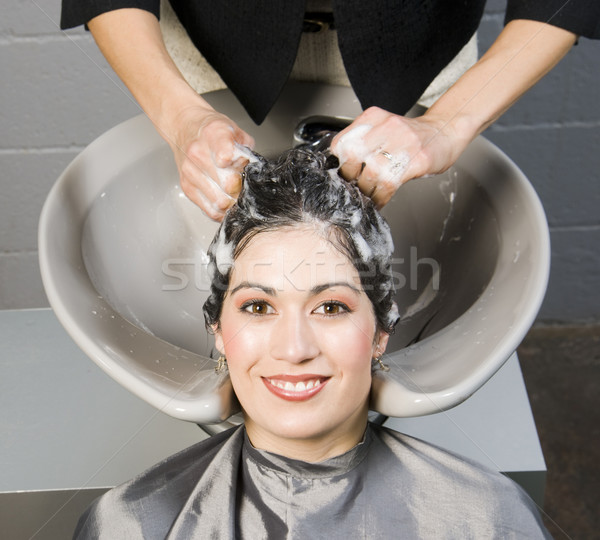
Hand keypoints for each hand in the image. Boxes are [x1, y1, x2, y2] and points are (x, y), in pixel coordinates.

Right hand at [168, 106, 254, 220]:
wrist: (185, 128)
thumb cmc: (211, 131)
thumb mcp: (235, 131)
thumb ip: (247, 151)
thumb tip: (255, 173)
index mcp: (214, 134)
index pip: (225, 156)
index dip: (239, 165)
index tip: (242, 166)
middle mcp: (198, 153)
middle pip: (228, 185)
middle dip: (241, 188)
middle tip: (243, 183)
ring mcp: (190, 171)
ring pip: (220, 201)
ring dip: (232, 201)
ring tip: (234, 191)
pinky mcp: (187, 187)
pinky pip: (210, 210)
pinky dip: (222, 210)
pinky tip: (225, 199)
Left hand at [330, 106, 463, 207]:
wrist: (446, 130)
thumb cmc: (413, 135)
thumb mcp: (385, 128)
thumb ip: (365, 141)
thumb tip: (343, 168)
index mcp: (375, 117)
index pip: (343, 140)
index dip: (339, 162)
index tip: (342, 175)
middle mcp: (387, 126)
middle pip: (354, 156)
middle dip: (350, 177)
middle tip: (353, 188)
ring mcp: (404, 142)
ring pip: (371, 172)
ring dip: (366, 191)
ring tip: (367, 197)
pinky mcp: (417, 159)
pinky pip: (390, 182)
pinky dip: (380, 196)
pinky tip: (380, 200)